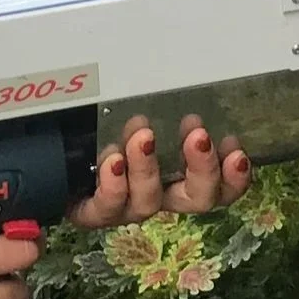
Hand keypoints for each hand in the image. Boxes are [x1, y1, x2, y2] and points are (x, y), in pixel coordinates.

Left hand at [67, 115, 251, 227]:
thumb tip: (197, 85)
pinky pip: (105, 208)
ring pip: (147, 201)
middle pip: (196, 199)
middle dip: (203, 169)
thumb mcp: (145, 109)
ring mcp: (127, 207)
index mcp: (180, 176)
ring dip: (149, 167)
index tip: (237, 153)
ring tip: (143, 136)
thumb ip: (170, 107)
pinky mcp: (93, 213)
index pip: (220, 185)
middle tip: (198, 136)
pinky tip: (113, 161)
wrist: (60, 153)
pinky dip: (112, 185)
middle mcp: (159, 195)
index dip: (234, 177)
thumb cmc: (108, 124)